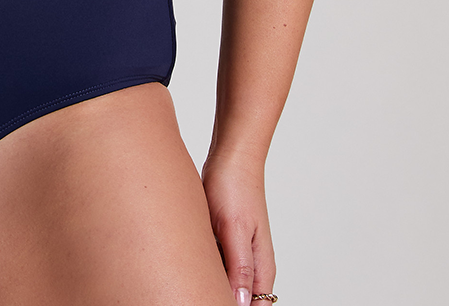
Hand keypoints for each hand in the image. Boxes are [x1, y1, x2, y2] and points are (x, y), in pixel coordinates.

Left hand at [200, 150, 275, 305]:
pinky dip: (204, 267)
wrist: (229, 157)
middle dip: (219, 297)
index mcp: (261, 266)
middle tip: (192, 292)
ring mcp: (238, 253)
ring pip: (225, 283)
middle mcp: (252, 264)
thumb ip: (241, 267)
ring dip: (209, 282)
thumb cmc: (235, 188)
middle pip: (239, 299)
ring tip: (188, 277)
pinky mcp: (224, 242)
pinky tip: (187, 262)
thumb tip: (243, 303)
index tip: (210, 302)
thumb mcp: (234, 229)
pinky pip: (216, 265)